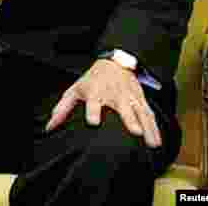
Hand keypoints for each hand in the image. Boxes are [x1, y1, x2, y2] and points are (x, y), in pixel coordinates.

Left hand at [46, 59, 160, 147]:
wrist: (113, 63)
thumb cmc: (91, 81)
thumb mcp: (74, 90)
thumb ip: (62, 109)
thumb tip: (49, 127)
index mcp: (95, 93)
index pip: (93, 102)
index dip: (93, 111)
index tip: (93, 122)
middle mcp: (114, 95)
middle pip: (122, 107)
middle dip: (129, 119)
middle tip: (135, 132)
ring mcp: (130, 97)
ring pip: (141, 113)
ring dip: (147, 127)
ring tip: (152, 144)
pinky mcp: (140, 100)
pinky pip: (149, 114)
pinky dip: (155, 127)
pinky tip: (158, 141)